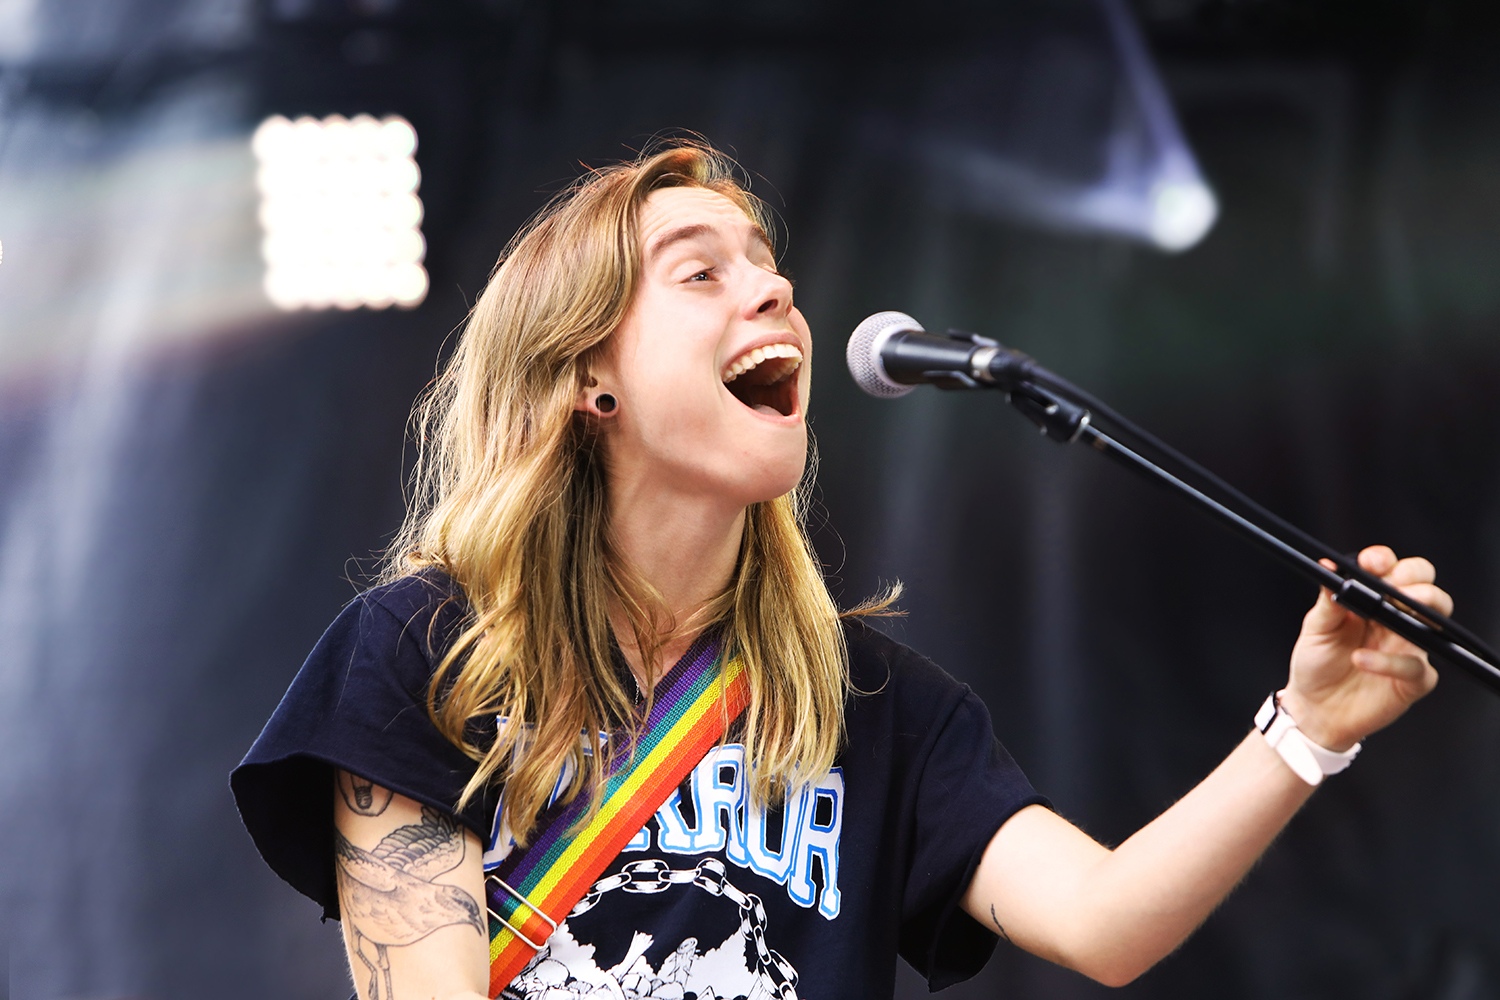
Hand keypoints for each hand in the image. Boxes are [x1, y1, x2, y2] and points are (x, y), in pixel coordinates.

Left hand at [1280, 546, 1448, 751]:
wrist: (1314, 708)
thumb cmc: (1316, 665)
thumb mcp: (1315, 628)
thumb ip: (1327, 599)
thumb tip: (1329, 566)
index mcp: (1373, 601)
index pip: (1393, 569)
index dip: (1386, 560)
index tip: (1371, 562)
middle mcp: (1396, 621)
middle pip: (1424, 587)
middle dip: (1414, 579)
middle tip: (1392, 587)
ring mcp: (1408, 648)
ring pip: (1436, 619)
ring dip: (1421, 608)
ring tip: (1393, 611)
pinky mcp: (1413, 680)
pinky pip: (1415, 666)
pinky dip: (1389, 662)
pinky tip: (1361, 659)